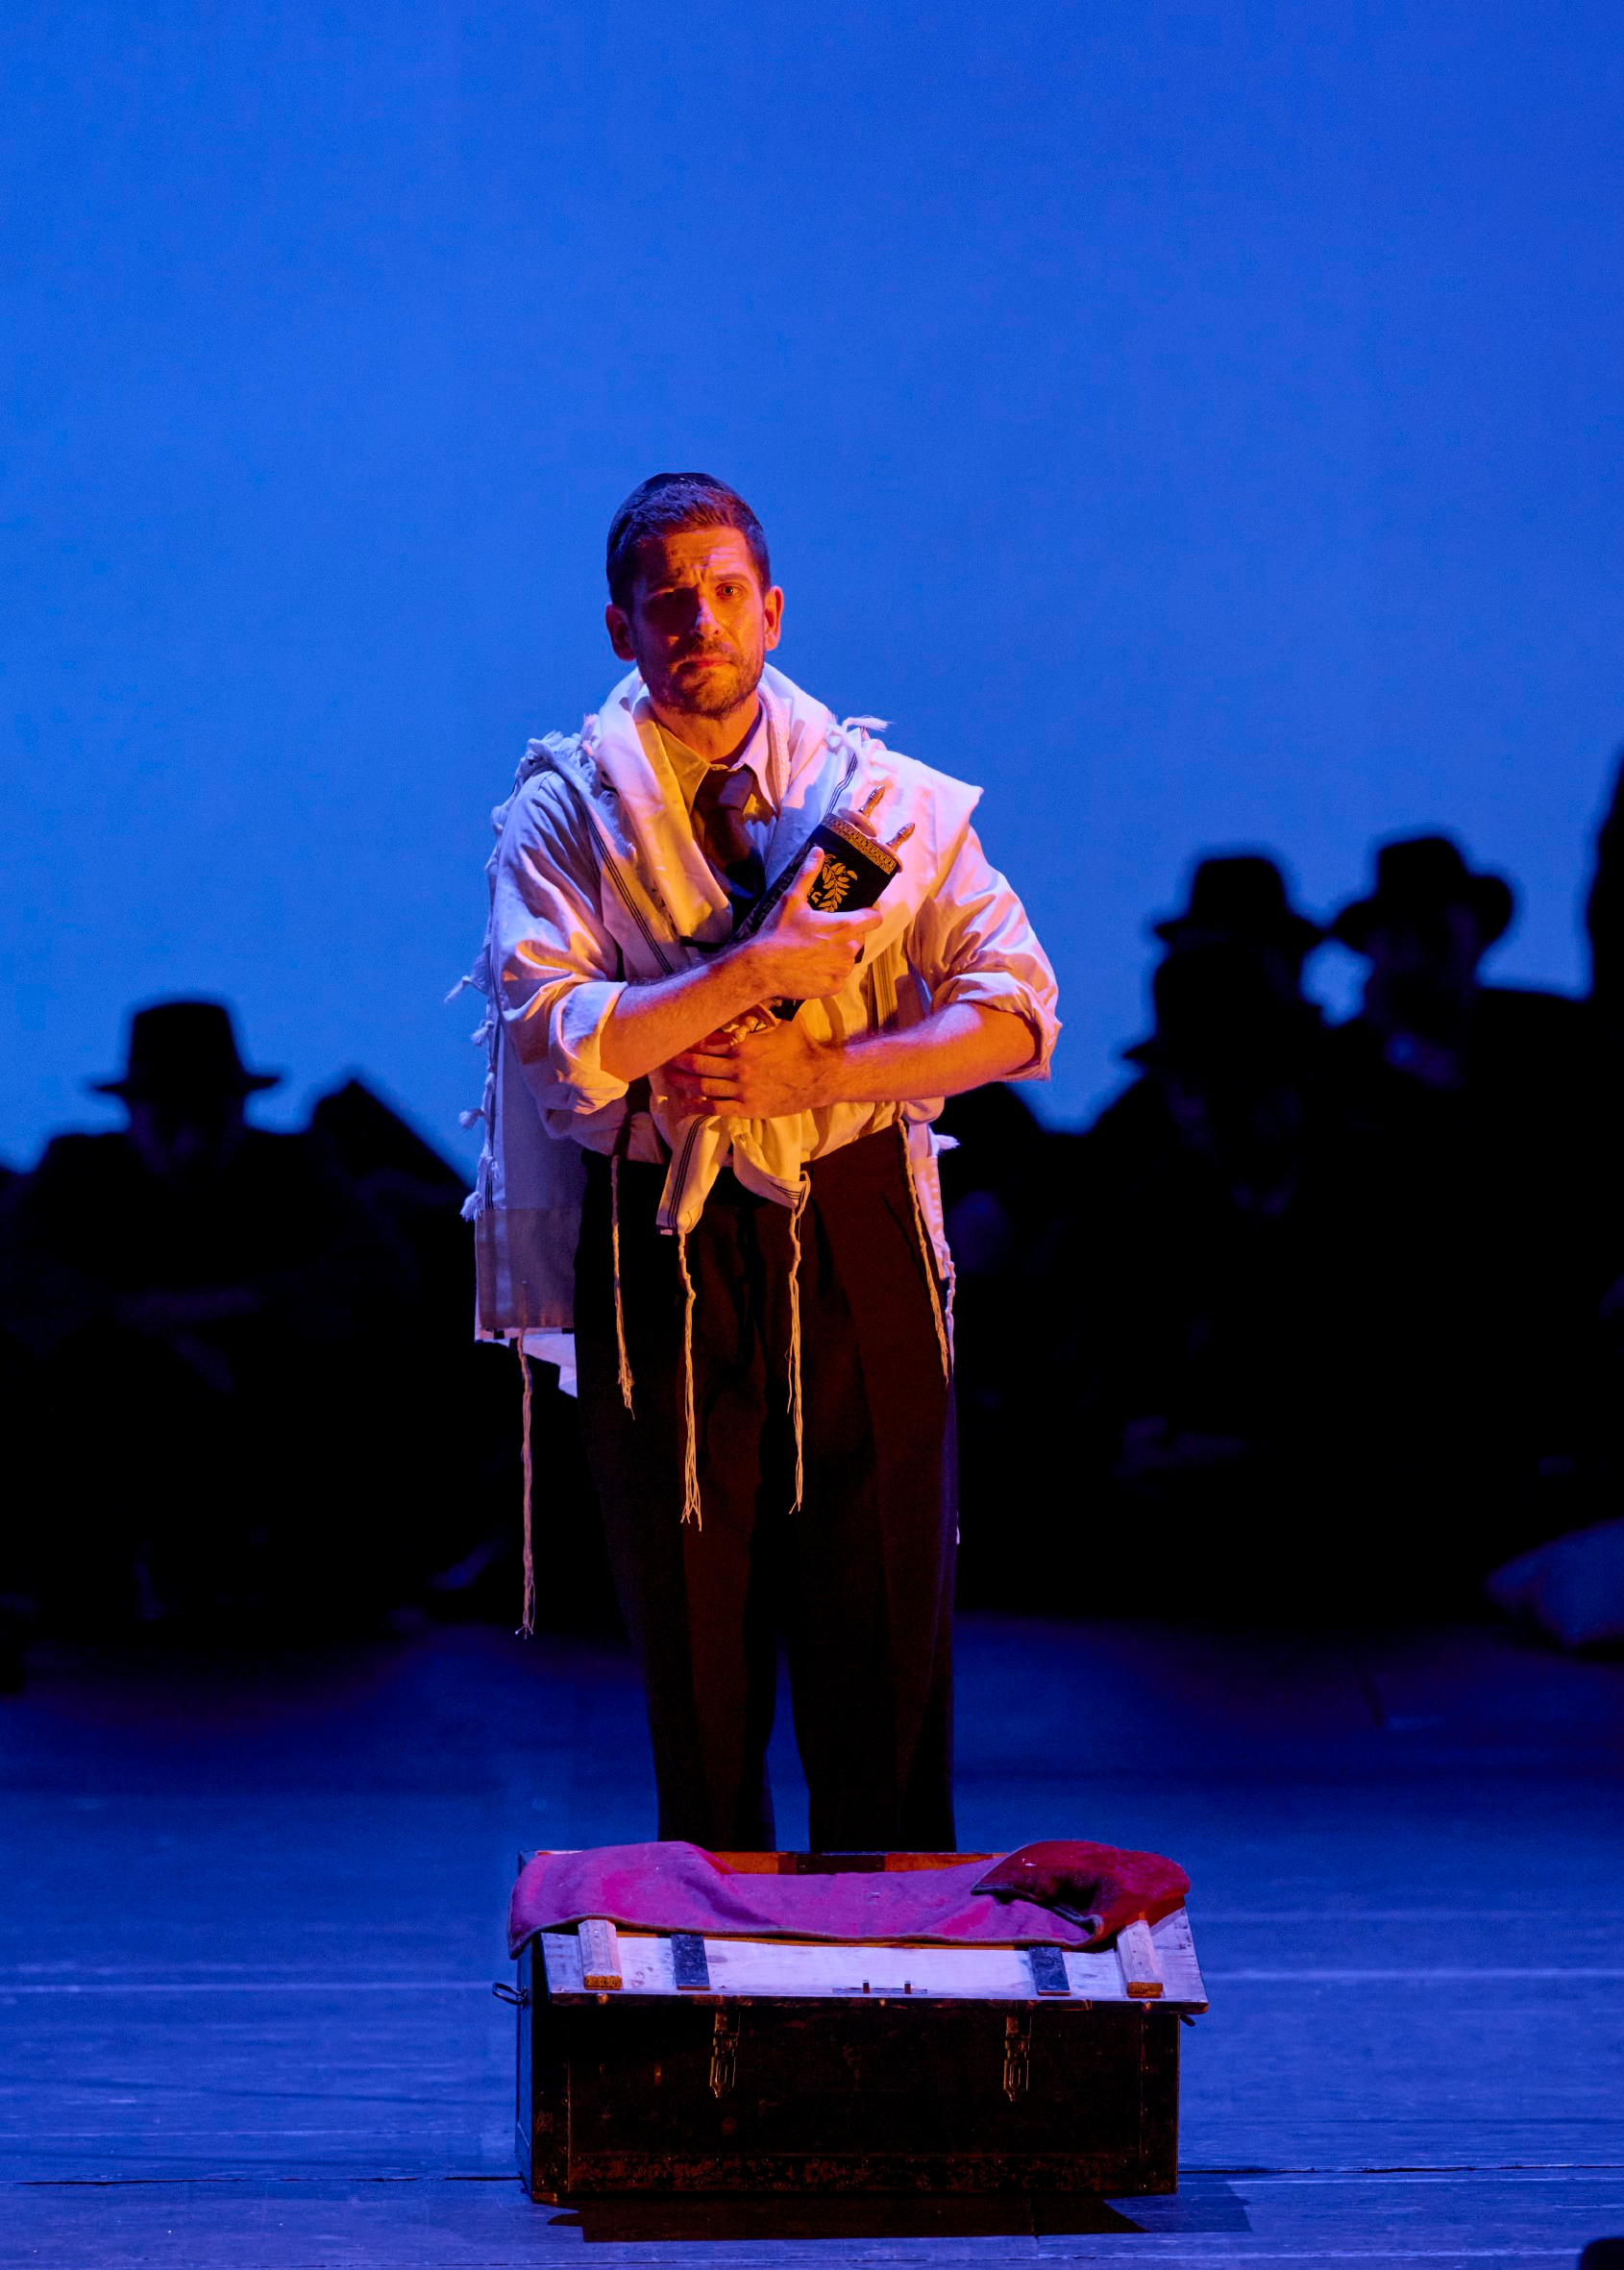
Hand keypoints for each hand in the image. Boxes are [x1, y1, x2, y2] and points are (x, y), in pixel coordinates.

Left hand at [664, 1019, 840, 1119]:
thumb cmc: (801, 1046)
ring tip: (670, 1078)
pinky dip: (697, 1106)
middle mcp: (738, 1068)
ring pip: (702, 1087)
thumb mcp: (781, 1021)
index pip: (704, 1042)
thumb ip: (759, 1010)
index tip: (675, 1038)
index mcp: (743, 1045)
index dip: (687, 1041)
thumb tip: (745, 988)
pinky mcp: (748, 1108)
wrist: (821, 1077)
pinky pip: (716, 1108)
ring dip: (683, 1082)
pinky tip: (685, 1103)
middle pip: (697, 1065)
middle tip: (663, 1058)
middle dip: (678, 1061)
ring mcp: (742, 1090)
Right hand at [742, 848, 881, 1001]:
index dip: (868, 915)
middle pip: (858, 939)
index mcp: (845, 926)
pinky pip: (837, 977)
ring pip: (847, 959)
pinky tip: (810, 969)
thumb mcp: (792, 899)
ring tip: (813, 953)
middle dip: (845, 936)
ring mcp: (843, 970)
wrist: (762, 968)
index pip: (874, 919)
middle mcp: (850, 949)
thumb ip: (808, 874)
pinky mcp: (834, 987)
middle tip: (822, 935)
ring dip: (837, 955)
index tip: (858, 914)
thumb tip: (818, 850)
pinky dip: (828, 974)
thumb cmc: (779, 931)